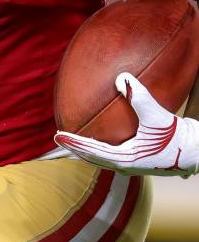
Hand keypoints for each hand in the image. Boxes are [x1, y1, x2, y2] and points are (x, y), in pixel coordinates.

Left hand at [55, 73, 198, 176]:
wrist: (196, 152)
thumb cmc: (176, 137)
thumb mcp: (156, 115)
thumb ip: (138, 96)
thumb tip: (122, 76)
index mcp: (124, 159)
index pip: (91, 151)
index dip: (73, 142)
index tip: (57, 136)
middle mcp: (125, 165)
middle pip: (91, 158)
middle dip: (74, 148)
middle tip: (57, 138)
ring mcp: (131, 165)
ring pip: (100, 159)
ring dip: (85, 150)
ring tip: (71, 140)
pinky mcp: (137, 161)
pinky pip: (110, 155)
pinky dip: (98, 149)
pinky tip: (97, 139)